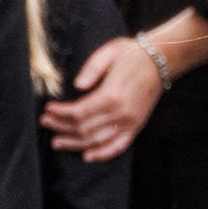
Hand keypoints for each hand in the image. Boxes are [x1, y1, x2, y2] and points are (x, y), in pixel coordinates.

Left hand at [40, 37, 163, 161]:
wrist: (161, 60)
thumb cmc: (132, 54)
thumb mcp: (110, 52)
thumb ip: (92, 68)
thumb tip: (77, 86)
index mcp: (112, 94)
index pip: (79, 112)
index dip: (60, 113)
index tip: (48, 109)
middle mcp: (121, 112)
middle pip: (84, 128)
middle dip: (61, 127)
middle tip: (46, 122)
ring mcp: (130, 121)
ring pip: (96, 140)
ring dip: (74, 143)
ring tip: (57, 141)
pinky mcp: (137, 125)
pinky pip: (119, 146)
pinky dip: (103, 154)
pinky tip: (88, 156)